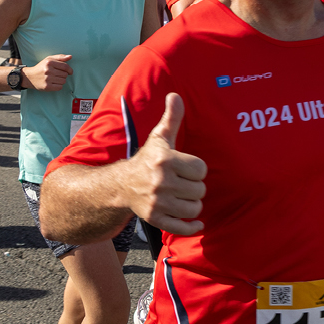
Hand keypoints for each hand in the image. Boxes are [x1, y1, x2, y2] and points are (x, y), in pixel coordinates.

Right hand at [26, 54, 72, 91]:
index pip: (65, 66)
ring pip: (63, 81)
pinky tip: (54, 83)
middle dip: (64, 75)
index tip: (70, 72)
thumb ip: (60, 57)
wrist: (30, 77)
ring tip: (55, 79)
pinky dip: (59, 86)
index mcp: (49, 62)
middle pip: (65, 74)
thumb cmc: (41, 67)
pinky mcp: (47, 87)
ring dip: (61, 80)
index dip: (70, 69)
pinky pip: (60, 87)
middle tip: (58, 75)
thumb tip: (70, 56)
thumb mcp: (49, 59)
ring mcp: (47, 79)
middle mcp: (48, 70)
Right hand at [129, 93, 207, 234]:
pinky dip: (191, 227)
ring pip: (195, 208)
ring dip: (193, 205)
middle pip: (200, 190)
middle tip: (183, 184)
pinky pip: (182, 227)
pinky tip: (195, 223)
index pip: (201, 170)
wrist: (122, 184)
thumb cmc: (148, 159)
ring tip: (183, 197)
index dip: (197, 170)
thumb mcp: (159, 138)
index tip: (187, 168)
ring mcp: (157, 202)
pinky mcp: (155, 219)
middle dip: (195, 187)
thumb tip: (176, 95)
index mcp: (165, 160)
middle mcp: (161, 181)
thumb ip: (171, 118)